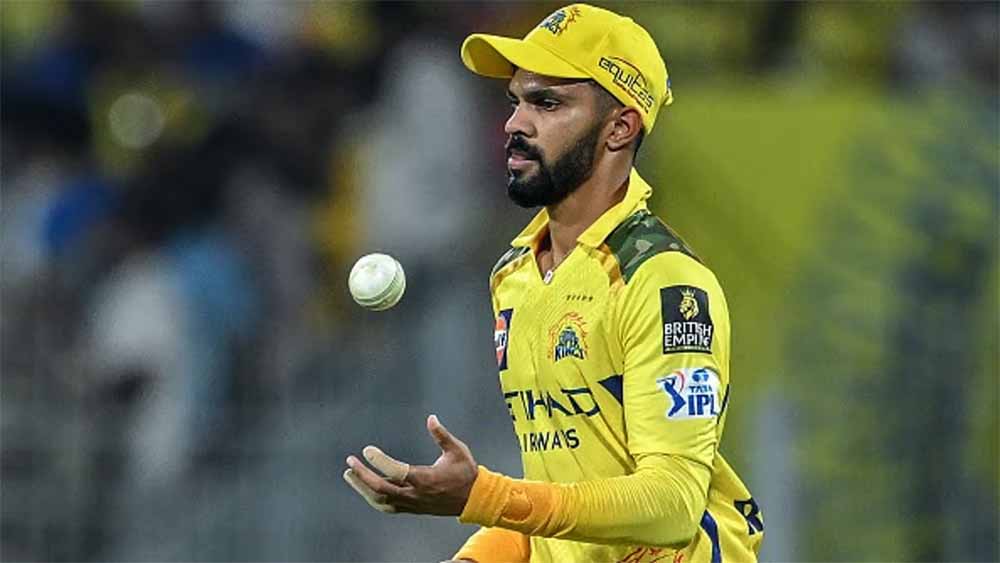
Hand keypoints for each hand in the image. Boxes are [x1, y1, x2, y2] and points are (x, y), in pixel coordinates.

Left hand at [343, 414, 477, 515]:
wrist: (474, 500)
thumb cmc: (466, 472)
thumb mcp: (458, 450)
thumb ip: (442, 435)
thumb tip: (431, 418)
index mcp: (426, 479)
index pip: (395, 471)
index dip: (379, 461)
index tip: (366, 450)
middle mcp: (416, 494)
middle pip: (382, 489)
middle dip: (363, 476)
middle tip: (350, 462)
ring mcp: (413, 504)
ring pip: (381, 501)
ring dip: (363, 488)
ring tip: (349, 474)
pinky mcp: (412, 508)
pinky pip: (387, 507)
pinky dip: (373, 498)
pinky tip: (364, 487)